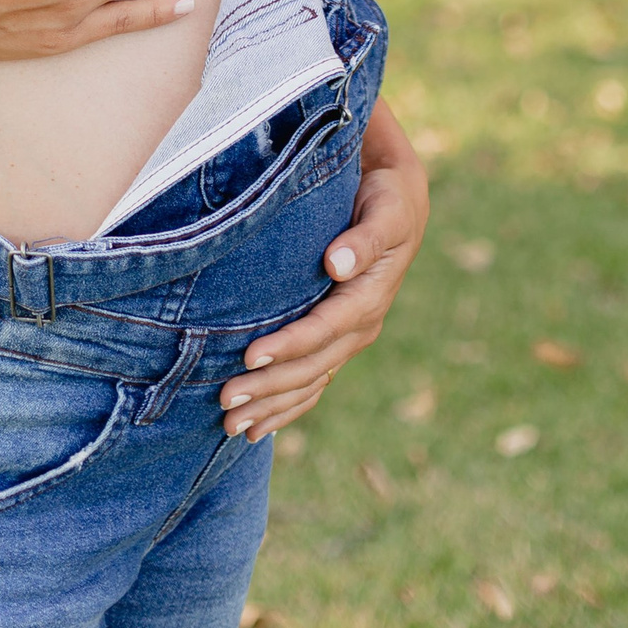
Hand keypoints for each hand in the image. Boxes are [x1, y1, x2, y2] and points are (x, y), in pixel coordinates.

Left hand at [219, 97, 429, 442]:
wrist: (401, 205)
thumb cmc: (386, 200)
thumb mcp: (384, 211)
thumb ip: (364, 238)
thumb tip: (338, 263)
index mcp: (369, 296)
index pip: (323, 328)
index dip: (288, 344)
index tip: (249, 356)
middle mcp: (361, 325)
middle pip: (311, 366)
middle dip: (269, 386)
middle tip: (226, 401)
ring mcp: (350, 338)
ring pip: (309, 382)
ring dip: (272, 406)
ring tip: (232, 426)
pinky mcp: (339, 341)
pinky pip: (314, 383)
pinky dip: (288, 407)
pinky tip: (261, 427)